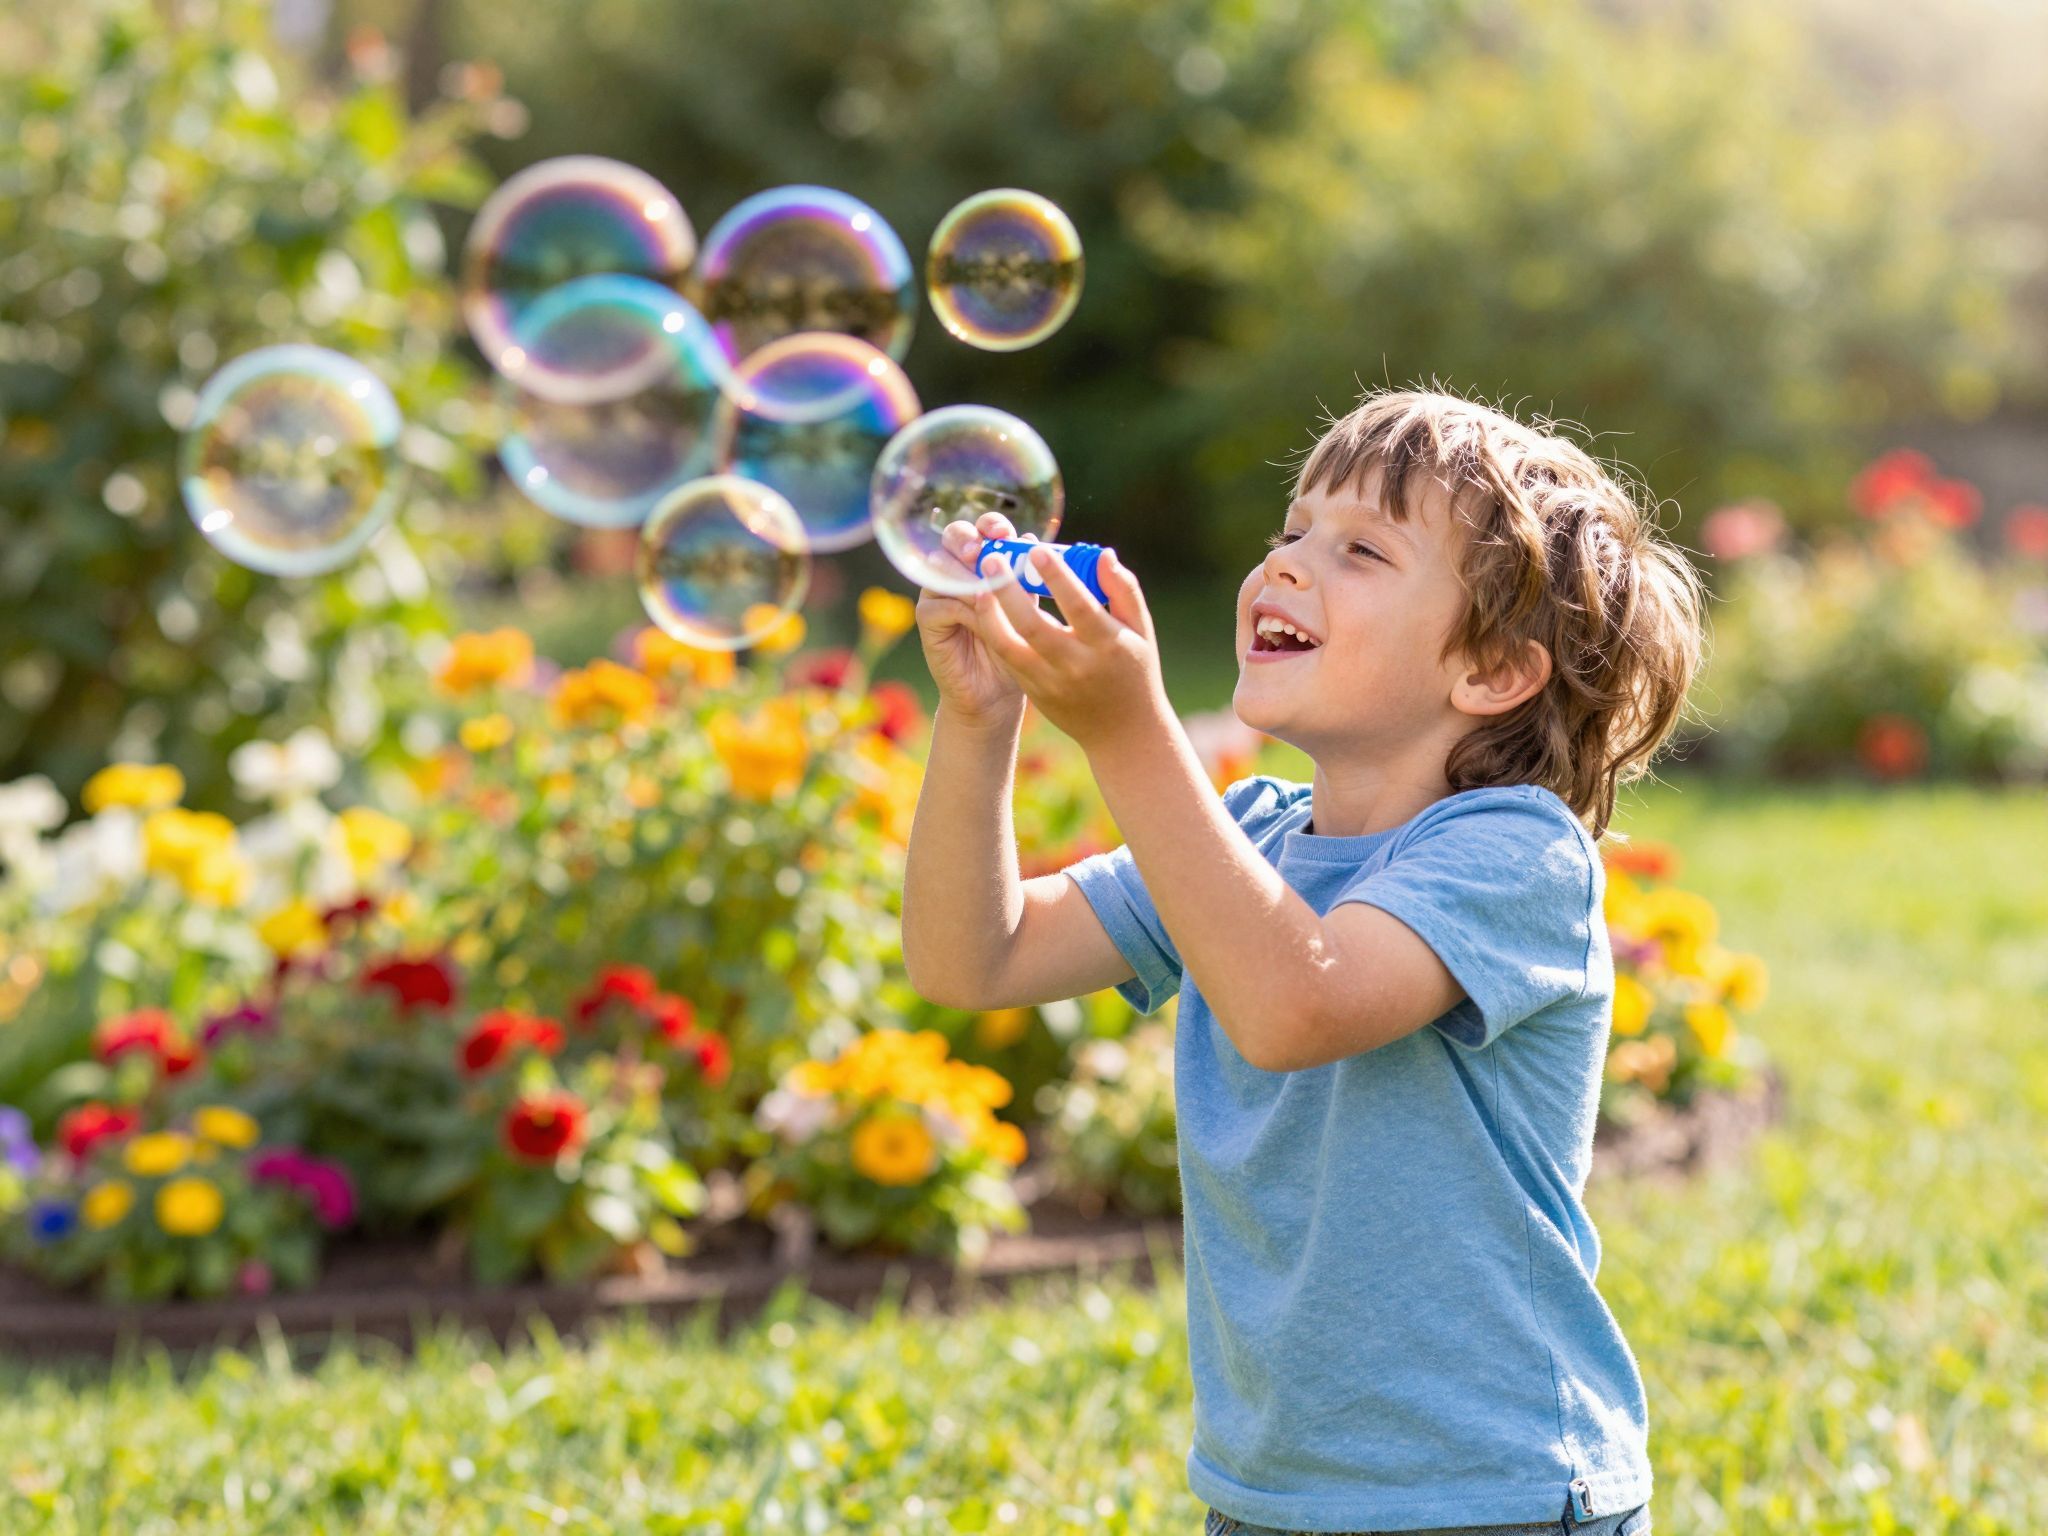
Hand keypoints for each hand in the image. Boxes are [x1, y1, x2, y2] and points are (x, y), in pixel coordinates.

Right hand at [913, 510, 1033, 731]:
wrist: (997, 692)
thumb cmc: (1017, 647)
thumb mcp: (1026, 609)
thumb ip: (1024, 579)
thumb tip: (1032, 541)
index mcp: (984, 562)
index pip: (982, 530)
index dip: (990, 524)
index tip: (1004, 532)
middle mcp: (957, 571)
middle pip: (953, 537)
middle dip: (967, 540)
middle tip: (980, 552)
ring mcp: (939, 592)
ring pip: (942, 566)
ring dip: (966, 576)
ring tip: (985, 592)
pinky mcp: (927, 618)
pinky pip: (940, 602)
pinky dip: (961, 607)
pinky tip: (978, 617)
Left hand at [968, 539, 1168, 756]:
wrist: (1123, 733)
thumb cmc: (1134, 670)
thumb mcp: (1140, 630)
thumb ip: (1124, 590)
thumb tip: (1103, 554)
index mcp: (1108, 645)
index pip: (1079, 606)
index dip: (1056, 577)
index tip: (1036, 549)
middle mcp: (1077, 666)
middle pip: (1034, 626)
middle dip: (1009, 591)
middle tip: (992, 560)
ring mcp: (1052, 682)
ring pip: (1010, 647)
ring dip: (989, 615)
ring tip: (978, 586)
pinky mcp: (1035, 693)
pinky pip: (1007, 660)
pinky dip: (993, 633)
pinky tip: (984, 609)